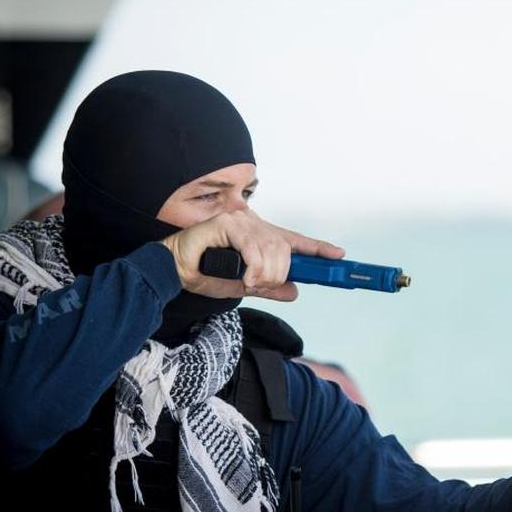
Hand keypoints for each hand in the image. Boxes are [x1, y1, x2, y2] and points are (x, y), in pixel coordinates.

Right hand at [160, 209, 343, 301]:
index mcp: (258, 237)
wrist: (172, 269)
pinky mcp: (227, 223)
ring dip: (266, 273)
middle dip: (279, 273)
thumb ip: (268, 286)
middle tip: (261, 285)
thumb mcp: (242, 286)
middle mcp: (252, 224)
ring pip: (272, 249)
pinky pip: (254, 247)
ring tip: (249, 282)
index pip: (293, 241)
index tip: (338, 255)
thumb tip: (294, 291)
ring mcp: (240, 221)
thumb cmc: (203, 273)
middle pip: (285, 249)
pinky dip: (254, 267)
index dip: (317, 248)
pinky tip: (245, 278)